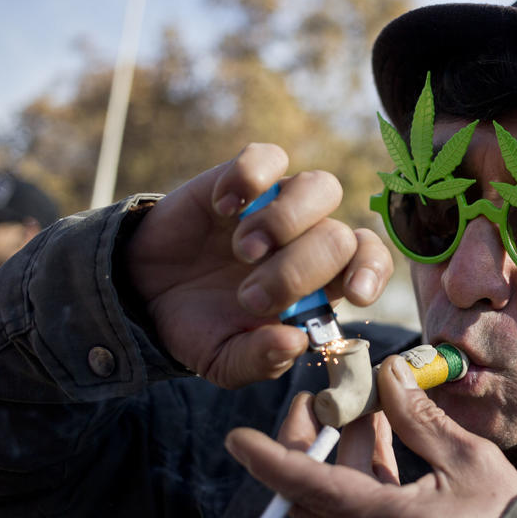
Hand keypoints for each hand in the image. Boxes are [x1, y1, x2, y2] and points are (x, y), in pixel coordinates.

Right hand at [124, 143, 392, 387]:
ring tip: (244, 250)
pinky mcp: (242, 179)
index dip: (372, 272)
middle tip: (252, 296)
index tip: (353, 295)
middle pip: (339, 236)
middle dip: (299, 270)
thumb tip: (295, 343)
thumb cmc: (199, 326)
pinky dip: (250, 178)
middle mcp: (309, 239)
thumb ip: (260, 360)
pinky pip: (268, 157)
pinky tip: (222, 208)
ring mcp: (278, 205)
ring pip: (322, 187)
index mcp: (321, 284)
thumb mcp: (224, 360)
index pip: (371, 262)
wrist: (143, 292)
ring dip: (284, 221)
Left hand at [224, 356, 516, 517]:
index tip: (238, 438)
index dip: (273, 461)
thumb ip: (422, 418)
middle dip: (301, 443)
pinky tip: (380, 430)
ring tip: (361, 402)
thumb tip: (389, 374)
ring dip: (338, 448)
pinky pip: (356, 502)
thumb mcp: (470, 460)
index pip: (314, 491)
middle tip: (312, 399)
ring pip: (333, 495)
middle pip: (310, 493)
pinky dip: (361, 465)